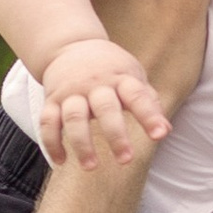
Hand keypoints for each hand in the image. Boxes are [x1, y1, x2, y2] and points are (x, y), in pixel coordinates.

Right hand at [37, 33, 169, 169]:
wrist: (71, 45)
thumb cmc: (110, 68)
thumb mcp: (132, 76)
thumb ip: (148, 102)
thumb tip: (165, 130)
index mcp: (120, 78)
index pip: (137, 96)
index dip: (149, 115)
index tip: (159, 134)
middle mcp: (95, 84)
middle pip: (105, 109)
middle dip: (115, 135)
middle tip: (126, 159)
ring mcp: (71, 92)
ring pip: (74, 118)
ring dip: (81, 143)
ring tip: (91, 166)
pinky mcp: (52, 100)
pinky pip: (47, 122)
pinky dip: (52, 143)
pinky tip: (61, 161)